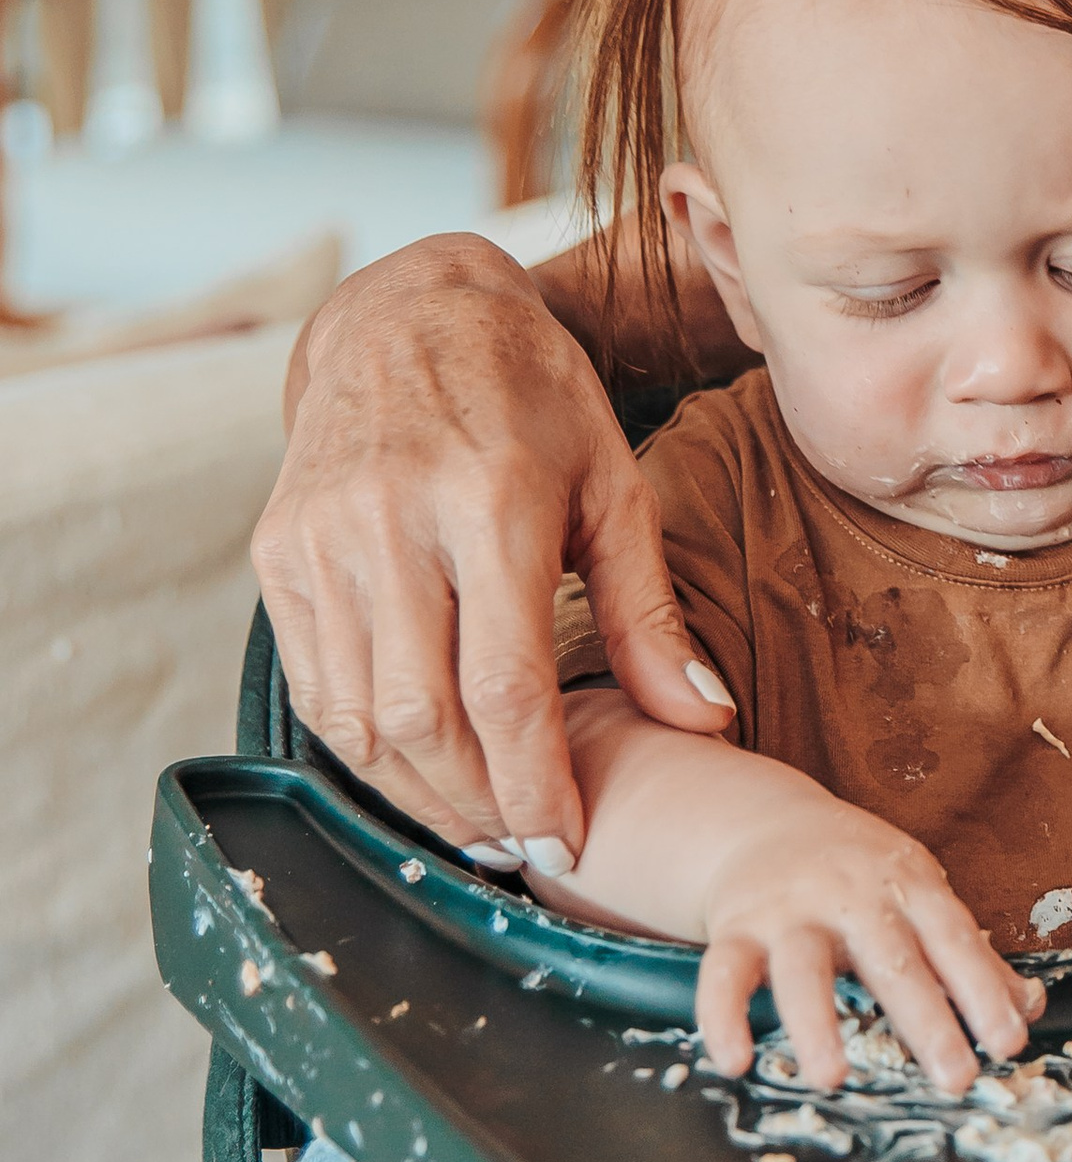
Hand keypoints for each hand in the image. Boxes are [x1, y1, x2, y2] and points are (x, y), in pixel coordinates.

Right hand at [253, 233, 733, 861]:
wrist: (404, 313)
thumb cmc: (530, 399)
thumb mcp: (613, 484)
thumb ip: (649, 613)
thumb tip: (704, 723)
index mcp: (491, 502)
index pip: (504, 688)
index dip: (535, 785)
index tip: (567, 843)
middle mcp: (393, 521)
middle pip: (425, 720)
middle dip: (479, 808)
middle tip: (526, 847)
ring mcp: (321, 537)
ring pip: (358, 718)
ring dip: (418, 795)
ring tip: (479, 823)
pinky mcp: (278, 550)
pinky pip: (314, 684)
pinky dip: (363, 746)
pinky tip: (417, 768)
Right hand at [693, 785, 1042, 1093]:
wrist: (765, 821)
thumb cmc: (859, 873)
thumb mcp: (921, 895)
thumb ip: (970, 955)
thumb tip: (1028, 1007)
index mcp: (907, 885)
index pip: (954, 941)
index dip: (984, 991)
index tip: (1009, 1042)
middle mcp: (850, 895)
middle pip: (891, 960)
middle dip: (925, 1021)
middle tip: (955, 1077)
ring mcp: (789, 910)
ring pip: (801, 969)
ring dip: (815, 1023)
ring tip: (832, 1079)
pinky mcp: (736, 927)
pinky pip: (723, 974)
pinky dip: (722, 1017)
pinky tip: (734, 1063)